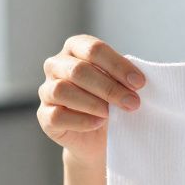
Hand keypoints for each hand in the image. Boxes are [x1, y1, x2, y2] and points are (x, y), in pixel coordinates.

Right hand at [37, 35, 145, 167]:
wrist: (99, 137)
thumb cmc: (111, 103)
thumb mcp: (120, 84)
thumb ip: (125, 77)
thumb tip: (137, 80)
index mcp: (75, 48)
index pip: (94, 49)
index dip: (118, 66)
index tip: (139, 83)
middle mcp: (56, 65)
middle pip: (78, 70)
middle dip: (109, 88)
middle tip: (132, 103)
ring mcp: (46, 90)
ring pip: (61, 90)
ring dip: (92, 103)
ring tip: (111, 113)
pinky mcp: (44, 116)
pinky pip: (57, 115)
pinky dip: (81, 120)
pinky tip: (98, 123)